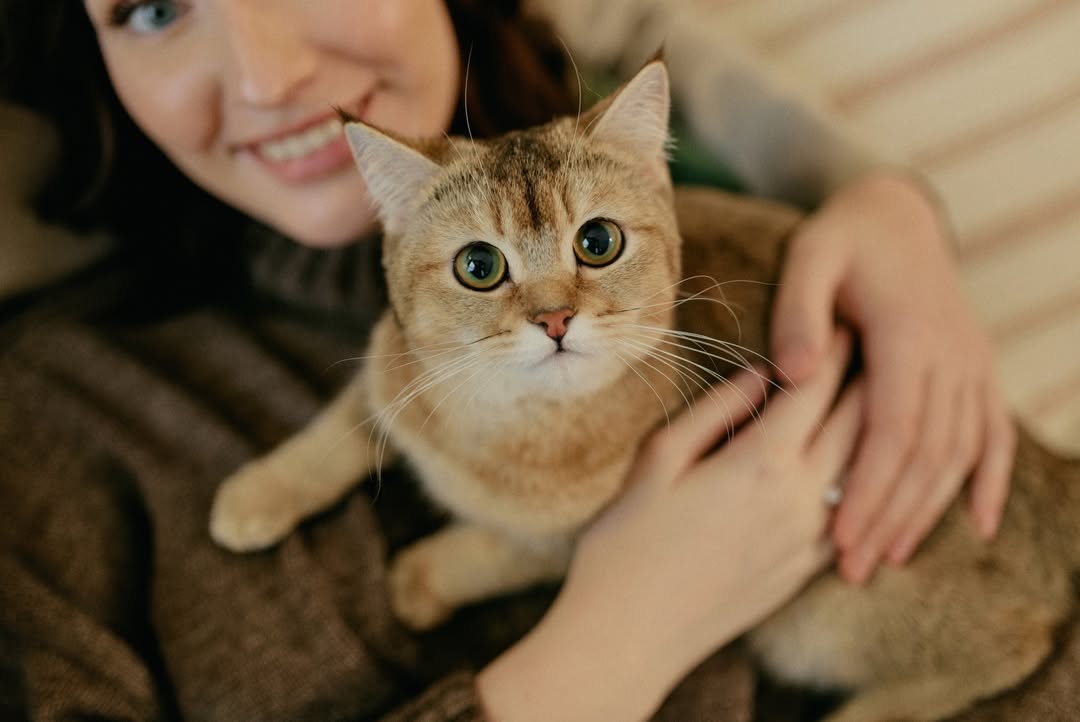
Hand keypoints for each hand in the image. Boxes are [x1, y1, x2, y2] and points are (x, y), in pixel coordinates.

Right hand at [479, 331, 861, 721]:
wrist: (630, 634)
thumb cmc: (628, 542)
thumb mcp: (658, 461)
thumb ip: (715, 412)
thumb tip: (759, 374)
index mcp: (760, 463)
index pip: (815, 390)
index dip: (834, 349)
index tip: (844, 318)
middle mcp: (800, 500)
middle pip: (856, 425)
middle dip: (868, 379)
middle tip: (875, 344)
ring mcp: (809, 541)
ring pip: (864, 471)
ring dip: (874, 430)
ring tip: (876, 397)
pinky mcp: (805, 572)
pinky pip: (851, 514)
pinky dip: (863, 482)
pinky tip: (857, 467)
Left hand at [770, 171, 1016, 584]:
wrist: (895, 212)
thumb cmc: (842, 239)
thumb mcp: (808, 257)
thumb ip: (799, 313)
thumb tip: (793, 374)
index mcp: (908, 334)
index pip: (892, 430)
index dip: (869, 488)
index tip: (840, 535)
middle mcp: (951, 355)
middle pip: (926, 454)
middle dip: (889, 514)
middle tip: (852, 565)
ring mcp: (971, 363)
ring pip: (959, 452)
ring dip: (928, 509)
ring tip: (889, 555)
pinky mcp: (976, 369)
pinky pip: (993, 431)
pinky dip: (990, 478)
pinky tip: (978, 523)